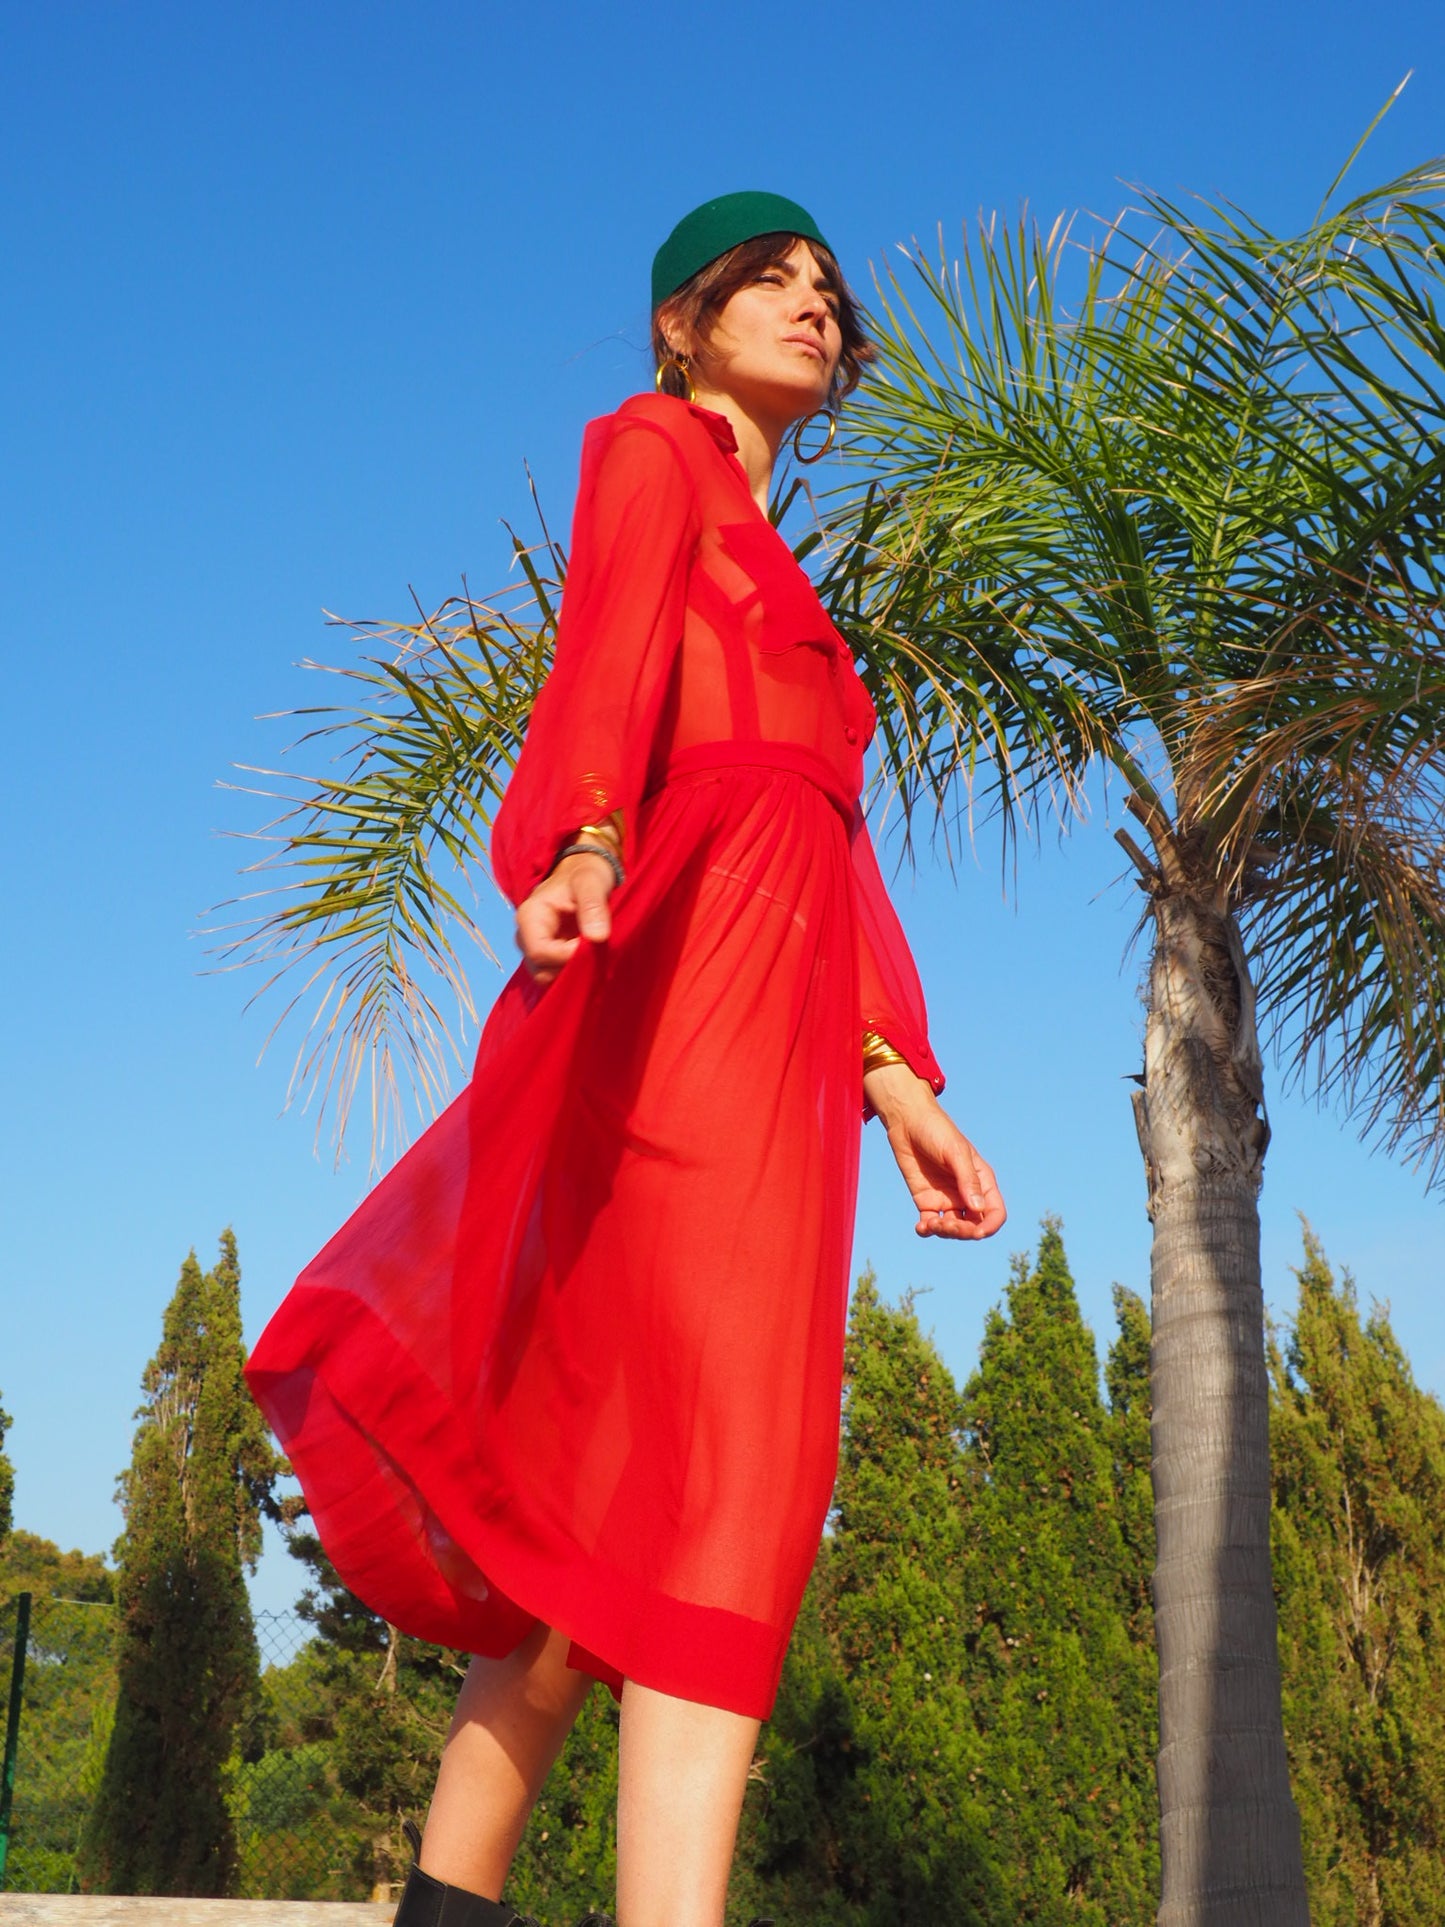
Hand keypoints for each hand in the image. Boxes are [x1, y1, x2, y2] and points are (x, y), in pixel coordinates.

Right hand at [514, 851, 615, 985]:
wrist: (584, 871)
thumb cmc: (586, 873)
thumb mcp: (591, 882)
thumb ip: (593, 906)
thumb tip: (597, 937)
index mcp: (529, 917)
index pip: (539, 953)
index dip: (566, 957)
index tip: (592, 944)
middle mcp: (525, 936)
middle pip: (540, 970)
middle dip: (569, 967)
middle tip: (594, 949)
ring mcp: (535, 947)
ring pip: (547, 976)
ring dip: (572, 971)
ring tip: (592, 951)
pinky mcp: (548, 955)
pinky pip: (556, 975)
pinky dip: (573, 972)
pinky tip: (589, 956)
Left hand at [865, 1063, 1006, 1240]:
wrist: (907, 1121)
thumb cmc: (936, 1131)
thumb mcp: (955, 1152)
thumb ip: (967, 1180)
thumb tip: (978, 1209)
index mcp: (982, 1180)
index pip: (995, 1212)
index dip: (990, 1226)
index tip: (977, 1232)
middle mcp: (966, 1193)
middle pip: (974, 1225)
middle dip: (963, 1232)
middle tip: (945, 1224)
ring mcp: (946, 1198)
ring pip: (953, 1228)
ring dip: (945, 1232)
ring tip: (930, 1223)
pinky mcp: (926, 1200)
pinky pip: (930, 1223)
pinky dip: (927, 1230)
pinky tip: (921, 1226)